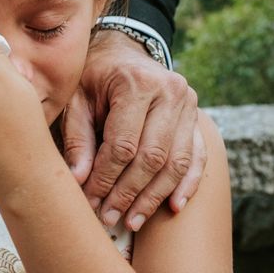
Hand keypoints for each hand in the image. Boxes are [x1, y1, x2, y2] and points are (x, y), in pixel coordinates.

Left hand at [62, 30, 206, 230]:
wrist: (122, 51)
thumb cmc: (93, 76)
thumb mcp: (76, 99)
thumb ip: (77, 137)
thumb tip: (77, 180)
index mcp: (135, 83)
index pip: (123, 144)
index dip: (106, 178)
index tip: (90, 201)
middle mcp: (169, 91)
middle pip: (153, 156)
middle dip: (129, 193)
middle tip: (108, 216)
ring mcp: (188, 104)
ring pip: (176, 161)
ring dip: (154, 196)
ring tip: (132, 221)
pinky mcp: (195, 116)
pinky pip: (197, 155)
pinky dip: (186, 184)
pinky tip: (173, 207)